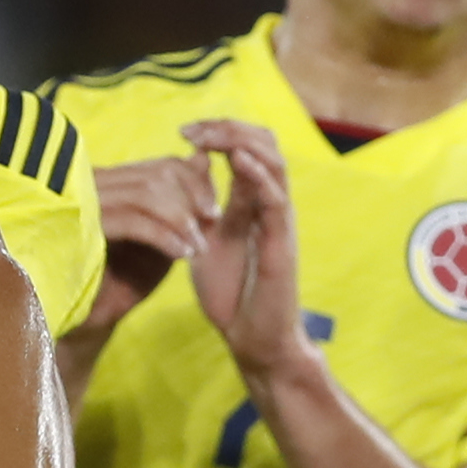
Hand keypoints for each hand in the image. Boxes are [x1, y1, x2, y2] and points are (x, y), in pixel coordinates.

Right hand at [88, 151, 219, 330]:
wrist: (93, 313)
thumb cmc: (130, 272)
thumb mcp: (165, 233)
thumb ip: (183, 200)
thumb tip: (204, 160)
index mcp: (117, 179)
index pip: (165, 165)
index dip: (197, 184)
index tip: (215, 212)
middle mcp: (97, 182)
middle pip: (159, 174)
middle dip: (194, 198)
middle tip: (213, 223)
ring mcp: (87, 201)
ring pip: (148, 193)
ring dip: (182, 220)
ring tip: (200, 245)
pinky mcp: (84, 228)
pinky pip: (134, 222)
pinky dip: (164, 237)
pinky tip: (182, 254)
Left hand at [177, 119, 311, 383]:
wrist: (252, 339)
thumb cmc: (231, 294)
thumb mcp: (207, 239)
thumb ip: (200, 204)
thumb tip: (188, 164)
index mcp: (253, 200)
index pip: (247, 146)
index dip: (219, 130)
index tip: (184, 131)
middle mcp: (271, 203)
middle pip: (265, 143)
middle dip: (228, 128)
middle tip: (192, 130)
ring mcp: (279, 221)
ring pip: (274, 163)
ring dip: (241, 143)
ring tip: (210, 137)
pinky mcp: (282, 243)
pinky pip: (276, 200)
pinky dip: (258, 176)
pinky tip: (236, 162)